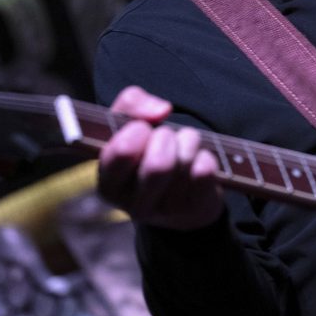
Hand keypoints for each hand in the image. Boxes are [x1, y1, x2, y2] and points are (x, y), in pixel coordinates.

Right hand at [97, 85, 222, 229]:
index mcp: (109, 185)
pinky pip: (206, 171)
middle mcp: (134, 206)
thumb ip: (131, 103)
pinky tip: (198, 160)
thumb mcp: (128, 123)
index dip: (137, 130)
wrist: (180, 191)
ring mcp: (167, 212)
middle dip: (166, 137)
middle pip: (158, 165)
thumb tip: (161, 110)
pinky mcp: (195, 209)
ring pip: (185, 164)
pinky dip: (205, 155)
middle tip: (165, 135)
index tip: (141, 127)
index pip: (123, 153)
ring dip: (188, 141)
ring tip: (183, 145)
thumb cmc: (147, 150)